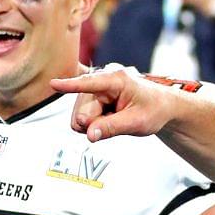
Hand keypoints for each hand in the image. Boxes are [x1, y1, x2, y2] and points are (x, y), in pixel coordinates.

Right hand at [52, 67, 178, 141]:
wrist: (161, 106)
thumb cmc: (153, 110)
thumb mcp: (137, 122)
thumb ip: (112, 128)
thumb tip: (89, 135)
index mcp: (117, 79)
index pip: (90, 84)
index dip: (70, 86)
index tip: (53, 84)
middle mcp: (103, 79)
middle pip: (83, 110)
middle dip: (94, 123)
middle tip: (116, 124)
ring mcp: (96, 87)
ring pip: (80, 115)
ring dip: (95, 124)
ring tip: (115, 120)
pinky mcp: (92, 96)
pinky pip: (83, 116)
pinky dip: (94, 123)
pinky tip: (109, 119)